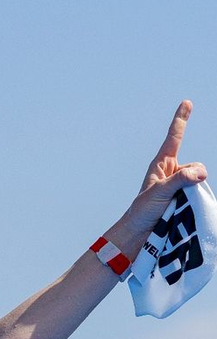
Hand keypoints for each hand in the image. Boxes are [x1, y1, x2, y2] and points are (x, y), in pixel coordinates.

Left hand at [125, 100, 207, 236]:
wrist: (138, 235)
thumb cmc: (142, 212)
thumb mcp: (159, 192)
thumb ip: (180, 179)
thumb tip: (200, 173)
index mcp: (161, 165)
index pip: (174, 137)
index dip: (181, 119)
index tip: (186, 103)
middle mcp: (172, 172)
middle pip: (196, 166)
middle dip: (192, 179)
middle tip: (171, 198)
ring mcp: (179, 185)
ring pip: (199, 181)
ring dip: (192, 194)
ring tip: (173, 208)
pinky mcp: (184, 198)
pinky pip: (199, 194)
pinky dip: (196, 201)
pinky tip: (183, 211)